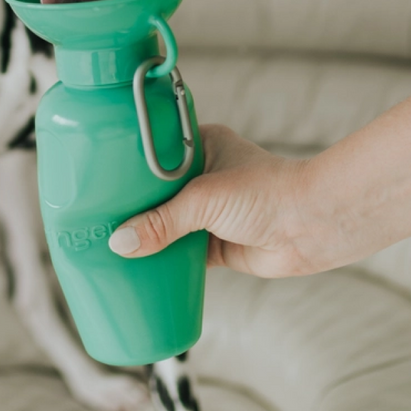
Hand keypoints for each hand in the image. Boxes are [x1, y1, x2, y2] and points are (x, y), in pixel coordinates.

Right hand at [108, 124, 317, 276]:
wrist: (314, 226)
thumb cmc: (269, 192)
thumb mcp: (205, 199)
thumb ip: (162, 222)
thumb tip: (121, 243)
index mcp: (200, 145)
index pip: (152, 152)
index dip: (126, 165)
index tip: (98, 175)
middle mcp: (203, 174)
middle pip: (155, 191)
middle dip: (132, 203)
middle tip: (96, 212)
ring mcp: (210, 210)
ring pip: (167, 222)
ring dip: (147, 233)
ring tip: (110, 240)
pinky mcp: (217, 242)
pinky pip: (181, 250)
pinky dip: (164, 259)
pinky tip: (139, 265)